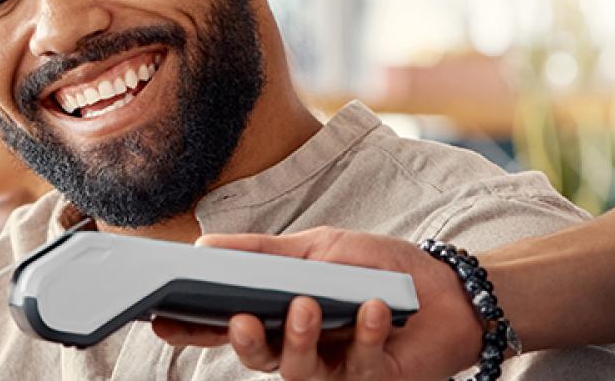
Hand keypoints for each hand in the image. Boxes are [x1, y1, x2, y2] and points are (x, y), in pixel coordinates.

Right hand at [149, 227, 482, 380]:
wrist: (453, 288)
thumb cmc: (382, 268)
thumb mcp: (318, 248)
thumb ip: (263, 253)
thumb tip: (203, 246)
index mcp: (278, 318)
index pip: (225, 328)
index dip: (191, 329)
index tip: (161, 320)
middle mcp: (299, 350)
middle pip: (255, 358)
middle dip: (243, 342)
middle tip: (239, 318)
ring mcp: (334, 370)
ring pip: (297, 372)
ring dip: (299, 340)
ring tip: (308, 305)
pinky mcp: (372, 380)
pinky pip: (358, 366)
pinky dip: (363, 333)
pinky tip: (370, 309)